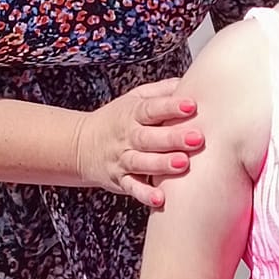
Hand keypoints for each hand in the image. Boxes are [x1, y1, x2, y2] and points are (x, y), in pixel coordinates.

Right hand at [73, 81, 202, 206]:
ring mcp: (122, 159)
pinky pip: (132, 188)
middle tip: (196, 138)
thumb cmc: (119, 119)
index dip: (170, 106)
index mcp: (132, 114)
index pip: (151, 108)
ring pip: (141, 163)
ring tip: (183, 164)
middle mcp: (126, 136)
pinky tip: (161, 198)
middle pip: (148, 137)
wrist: (81, 144)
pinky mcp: (120, 180)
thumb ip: (162, 91)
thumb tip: (192, 80)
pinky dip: (145, 194)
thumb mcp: (135, 98)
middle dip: (172, 138)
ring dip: (162, 164)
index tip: (191, 105)